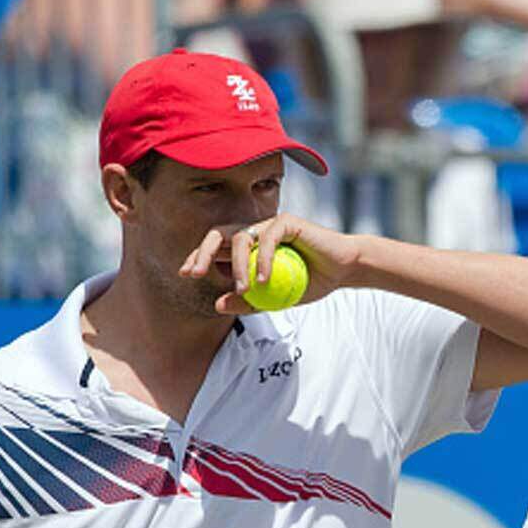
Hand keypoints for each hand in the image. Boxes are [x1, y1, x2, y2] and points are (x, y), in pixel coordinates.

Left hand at [180, 214, 363, 313]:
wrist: (342, 271)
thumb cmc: (310, 282)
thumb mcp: (274, 299)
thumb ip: (247, 302)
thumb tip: (217, 305)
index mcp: (248, 247)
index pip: (215, 247)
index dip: (197, 257)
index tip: (185, 274)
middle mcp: (254, 232)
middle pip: (218, 234)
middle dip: (202, 252)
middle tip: (194, 273)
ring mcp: (269, 224)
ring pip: (240, 238)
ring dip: (238, 266)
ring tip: (245, 290)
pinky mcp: (286, 222)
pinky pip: (267, 239)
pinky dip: (263, 260)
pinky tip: (264, 280)